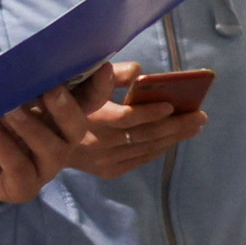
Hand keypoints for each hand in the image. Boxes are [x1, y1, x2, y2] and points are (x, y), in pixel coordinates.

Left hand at [0, 75, 96, 205]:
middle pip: (77, 129)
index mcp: (58, 118)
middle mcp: (57, 144)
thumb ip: (19, 80)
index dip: (99, 87)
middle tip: (50, 90)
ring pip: (52, 151)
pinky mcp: (22, 188)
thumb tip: (33, 64)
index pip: (88, 102)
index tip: (103, 68)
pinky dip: (8, 149)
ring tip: (9, 110)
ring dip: (32, 127)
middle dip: (67, 108)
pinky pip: (22, 171)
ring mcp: (42, 169)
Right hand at [58, 64, 209, 179]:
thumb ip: (110, 76)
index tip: (170, 104)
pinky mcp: (108, 171)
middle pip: (144, 135)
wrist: (45, 140)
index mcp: (89, 119)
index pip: (124, 119)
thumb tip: (140, 73)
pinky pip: (141, 159)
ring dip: (173, 137)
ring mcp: (103, 161)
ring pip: (146, 149)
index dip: (148, 112)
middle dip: (175, 125)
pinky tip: (174, 139)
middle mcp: (97, 144)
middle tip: (200, 115)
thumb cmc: (67, 104)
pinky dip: (159, 148)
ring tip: (195, 125)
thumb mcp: (81, 84)